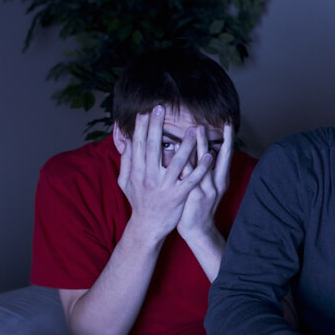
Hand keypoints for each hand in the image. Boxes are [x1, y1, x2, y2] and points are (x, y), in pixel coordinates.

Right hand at [117, 107, 211, 241]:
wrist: (147, 227)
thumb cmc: (139, 201)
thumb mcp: (125, 182)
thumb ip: (126, 162)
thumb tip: (127, 142)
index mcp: (137, 171)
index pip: (138, 144)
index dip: (141, 127)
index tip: (146, 111)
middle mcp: (149, 177)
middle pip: (153, 147)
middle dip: (156, 126)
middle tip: (161, 108)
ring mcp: (164, 186)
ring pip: (176, 162)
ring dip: (186, 145)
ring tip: (193, 129)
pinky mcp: (178, 196)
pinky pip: (191, 180)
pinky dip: (201, 168)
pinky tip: (209, 156)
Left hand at [178, 123, 232, 239]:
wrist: (197, 229)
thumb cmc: (200, 206)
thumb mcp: (210, 187)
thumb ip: (207, 169)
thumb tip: (205, 149)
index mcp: (222, 180)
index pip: (227, 155)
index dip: (229, 139)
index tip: (229, 123)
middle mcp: (217, 183)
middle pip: (222, 156)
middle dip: (221, 138)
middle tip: (221, 120)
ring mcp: (207, 189)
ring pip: (205, 163)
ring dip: (201, 144)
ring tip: (198, 129)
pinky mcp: (194, 195)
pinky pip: (188, 175)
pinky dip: (184, 161)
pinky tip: (178, 149)